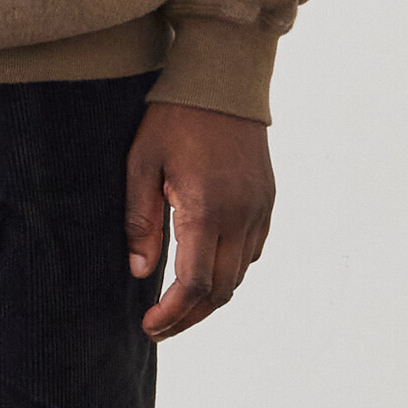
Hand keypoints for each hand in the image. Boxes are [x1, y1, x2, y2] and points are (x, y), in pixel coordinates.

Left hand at [124, 101, 274, 341]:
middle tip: (160, 327)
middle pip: (221, 290)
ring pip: (240, 275)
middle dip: (190, 317)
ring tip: (179, 307)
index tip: (149, 325)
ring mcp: (259, 210)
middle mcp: (241, 216)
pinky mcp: (267, 200)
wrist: (223, 80)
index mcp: (206, 210)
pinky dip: (230, 271)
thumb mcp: (142, 164)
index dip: (172, 314)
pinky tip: (206, 270)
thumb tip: (140, 272)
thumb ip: (140, 221)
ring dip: (211, 298)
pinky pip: (253, 251)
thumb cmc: (174, 118)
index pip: (194, 285)